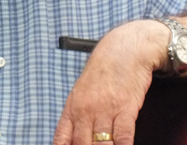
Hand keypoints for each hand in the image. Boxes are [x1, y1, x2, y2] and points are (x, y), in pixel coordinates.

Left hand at [52, 20, 168, 144]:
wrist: (123, 51)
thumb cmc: (102, 73)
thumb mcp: (81, 94)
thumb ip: (76, 119)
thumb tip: (70, 142)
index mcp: (72, 109)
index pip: (61, 140)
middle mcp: (85, 111)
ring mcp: (104, 110)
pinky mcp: (125, 108)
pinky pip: (122, 137)